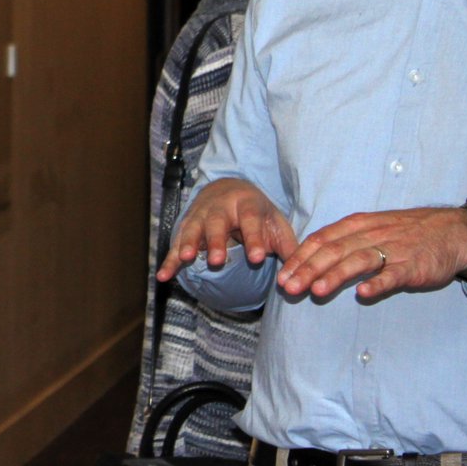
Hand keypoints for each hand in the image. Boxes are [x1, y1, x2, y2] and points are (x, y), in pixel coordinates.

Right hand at [157, 178, 296, 281]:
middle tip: (217, 260)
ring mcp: (200, 216)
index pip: (250, 220)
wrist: (229, 189)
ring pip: (192, 229)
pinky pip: (176, 244)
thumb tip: (302, 275)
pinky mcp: (187, 227)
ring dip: (187, 244)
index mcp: (247, 204)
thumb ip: (289, 248)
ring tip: (185, 259)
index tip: (258, 257)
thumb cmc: (258, 214)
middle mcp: (220, 207)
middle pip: (217, 222)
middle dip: (215, 241)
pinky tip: (163, 276)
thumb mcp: (276, 224)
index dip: (254, 238)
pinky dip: (169, 260)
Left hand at [276, 205, 466, 299]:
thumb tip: (313, 258)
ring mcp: (391, 249)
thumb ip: (344, 240)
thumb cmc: (404, 232)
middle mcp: (369, 234)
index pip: (320, 239)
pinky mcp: (412, 265)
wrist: (451, 232)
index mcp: (355, 225)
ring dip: (335, 276)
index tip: (282, 274)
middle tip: (288, 287)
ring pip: (357, 261)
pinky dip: (377, 283)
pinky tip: (363, 293)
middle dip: (307, 269)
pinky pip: (392, 274)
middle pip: (332, 251)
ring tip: (316, 291)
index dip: (299, 257)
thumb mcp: (370, 228)